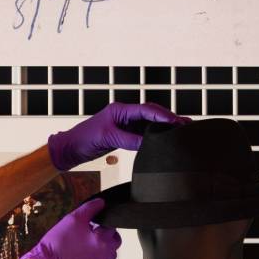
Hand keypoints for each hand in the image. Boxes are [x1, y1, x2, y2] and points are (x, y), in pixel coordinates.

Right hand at [18, 196, 119, 258]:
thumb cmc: (59, 241)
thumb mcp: (73, 219)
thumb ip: (90, 208)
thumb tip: (101, 202)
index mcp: (102, 240)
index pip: (112, 227)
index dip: (104, 223)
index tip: (95, 223)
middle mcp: (105, 255)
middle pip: (115, 242)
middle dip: (107, 235)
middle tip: (94, 232)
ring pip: (110, 254)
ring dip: (104, 247)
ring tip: (89, 243)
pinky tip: (87, 255)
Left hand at [46, 101, 187, 171]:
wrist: (71, 148)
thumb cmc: (85, 139)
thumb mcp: (109, 138)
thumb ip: (129, 140)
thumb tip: (150, 144)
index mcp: (120, 109)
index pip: (146, 110)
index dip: (163, 115)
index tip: (177, 121)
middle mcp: (124, 114)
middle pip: (152, 114)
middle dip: (169, 119)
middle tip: (187, 125)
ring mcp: (125, 124)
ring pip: (150, 123)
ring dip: (165, 127)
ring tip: (183, 131)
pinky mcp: (125, 134)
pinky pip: (144, 133)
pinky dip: (156, 136)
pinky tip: (167, 140)